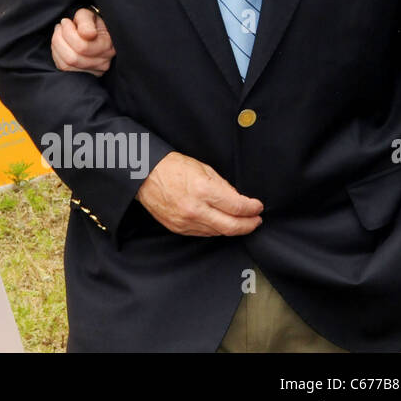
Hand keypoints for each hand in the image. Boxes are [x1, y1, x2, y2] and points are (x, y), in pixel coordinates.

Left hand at [51, 7, 115, 75]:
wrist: (92, 32)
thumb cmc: (90, 23)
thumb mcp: (89, 16)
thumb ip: (86, 22)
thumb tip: (87, 34)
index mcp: (108, 46)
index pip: (82, 47)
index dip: (68, 32)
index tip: (65, 21)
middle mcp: (103, 62)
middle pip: (72, 58)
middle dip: (60, 39)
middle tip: (60, 27)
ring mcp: (93, 71)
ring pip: (66, 64)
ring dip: (57, 46)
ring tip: (58, 34)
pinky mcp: (82, 75)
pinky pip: (63, 68)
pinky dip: (56, 54)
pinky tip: (59, 44)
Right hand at [136, 151, 263, 235]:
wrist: (142, 175)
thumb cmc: (170, 167)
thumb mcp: (201, 168)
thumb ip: (222, 185)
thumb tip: (238, 199)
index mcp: (202, 190)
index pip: (237, 207)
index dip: (252, 208)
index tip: (257, 206)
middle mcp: (195, 209)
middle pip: (232, 226)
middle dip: (249, 224)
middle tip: (256, 220)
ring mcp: (186, 221)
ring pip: (218, 232)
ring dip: (233, 228)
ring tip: (241, 222)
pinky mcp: (178, 228)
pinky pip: (203, 233)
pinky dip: (215, 229)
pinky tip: (220, 223)